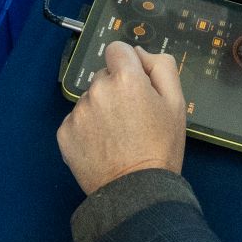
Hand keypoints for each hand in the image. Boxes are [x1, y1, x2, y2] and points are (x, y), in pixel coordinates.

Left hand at [57, 41, 187, 194]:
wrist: (137, 192)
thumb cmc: (161, 147)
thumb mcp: (176, 103)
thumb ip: (161, 66)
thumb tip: (139, 53)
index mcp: (126, 78)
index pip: (118, 49)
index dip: (129, 65)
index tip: (136, 84)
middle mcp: (97, 89)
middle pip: (103, 76)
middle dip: (115, 89)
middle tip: (131, 118)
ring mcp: (77, 112)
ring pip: (90, 99)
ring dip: (100, 110)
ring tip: (116, 137)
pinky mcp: (64, 133)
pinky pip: (76, 121)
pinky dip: (86, 130)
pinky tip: (101, 147)